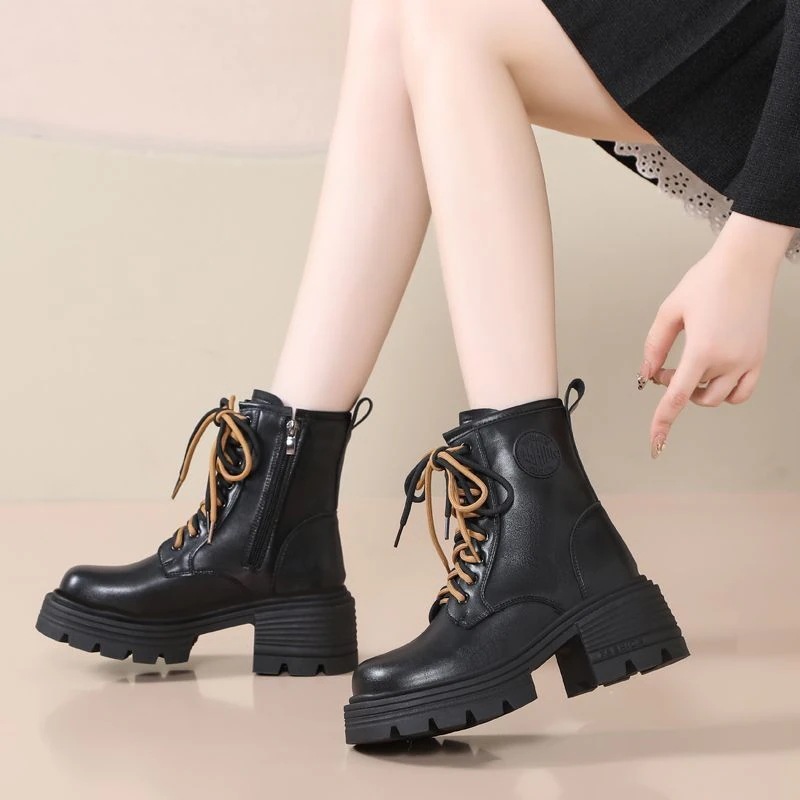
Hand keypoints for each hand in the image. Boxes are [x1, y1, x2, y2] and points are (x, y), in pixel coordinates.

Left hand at [638, 245, 778, 457]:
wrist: (744, 264)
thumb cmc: (707, 282)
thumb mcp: (669, 312)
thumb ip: (654, 347)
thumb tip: (646, 374)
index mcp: (703, 350)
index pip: (677, 398)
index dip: (663, 422)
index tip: (655, 442)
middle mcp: (728, 360)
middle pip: (695, 398)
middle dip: (676, 390)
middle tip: (665, 369)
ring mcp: (747, 361)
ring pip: (719, 398)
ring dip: (698, 392)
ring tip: (689, 369)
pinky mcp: (759, 357)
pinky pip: (742, 392)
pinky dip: (725, 393)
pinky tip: (712, 376)